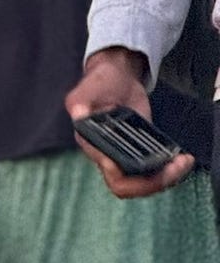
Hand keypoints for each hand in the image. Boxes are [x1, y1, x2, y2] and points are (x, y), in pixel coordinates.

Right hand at [66, 47, 193, 197]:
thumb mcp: (88, 89)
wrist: (117, 76)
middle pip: (131, 186)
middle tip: (177, 168)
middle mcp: (109, 156)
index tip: (152, 166)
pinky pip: (154, 170)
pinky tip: (183, 160)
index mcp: (94, 146)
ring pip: (145, 181)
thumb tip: (78, 114)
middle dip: (155, 182)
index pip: (113, 176)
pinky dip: (170, 170)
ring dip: (167, 178)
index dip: (133, 179)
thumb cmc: (100, 82)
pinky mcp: (142, 149)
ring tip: (184, 163)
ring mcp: (126, 154)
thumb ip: (80, 102)